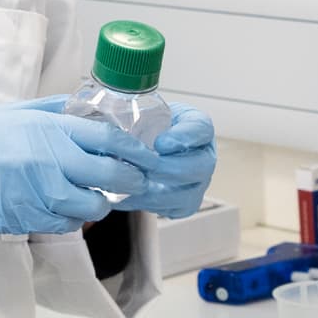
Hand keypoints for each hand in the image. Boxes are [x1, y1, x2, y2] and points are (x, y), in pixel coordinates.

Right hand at [0, 101, 142, 235]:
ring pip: (92, 205)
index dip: (133, 147)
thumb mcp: (11, 112)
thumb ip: (53, 111)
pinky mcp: (25, 219)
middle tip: (128, 178)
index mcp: (46, 128)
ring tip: (90, 195)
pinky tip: (61, 207)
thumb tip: (88, 108)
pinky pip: (65, 224)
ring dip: (98, 203)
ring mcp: (37, 193)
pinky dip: (71, 218)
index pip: (109, 137)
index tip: (143, 152)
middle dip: (128, 178)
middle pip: (112, 173)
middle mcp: (48, 160)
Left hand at [97, 105, 217, 217]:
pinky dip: (146, 203)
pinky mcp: (185, 203)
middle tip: (143, 167)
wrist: (144, 147)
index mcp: (199, 128)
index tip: (161, 143)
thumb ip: (139, 108)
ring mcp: (198, 182)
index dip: (184, 137)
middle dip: (168, 168)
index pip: (201, 129)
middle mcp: (204, 156)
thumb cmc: (148, 126)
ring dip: (155, 190)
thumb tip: (113, 109)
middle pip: (200, 166)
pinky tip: (124, 197)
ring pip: (186, 193)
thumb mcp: (146, 108)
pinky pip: (171, 209)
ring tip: (129, 183)